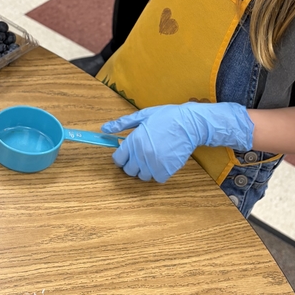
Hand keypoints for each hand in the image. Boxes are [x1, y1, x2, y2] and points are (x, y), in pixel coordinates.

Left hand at [102, 101, 253, 182]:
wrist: (189, 124)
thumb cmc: (166, 117)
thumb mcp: (143, 116)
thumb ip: (122, 123)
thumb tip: (104, 128)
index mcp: (134, 141)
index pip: (118, 159)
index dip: (121, 157)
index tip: (126, 154)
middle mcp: (142, 154)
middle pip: (128, 170)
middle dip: (132, 164)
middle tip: (140, 156)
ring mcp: (154, 164)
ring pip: (142, 176)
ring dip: (145, 170)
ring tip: (152, 158)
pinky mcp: (166, 170)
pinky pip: (157, 179)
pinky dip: (158, 173)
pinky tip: (162, 161)